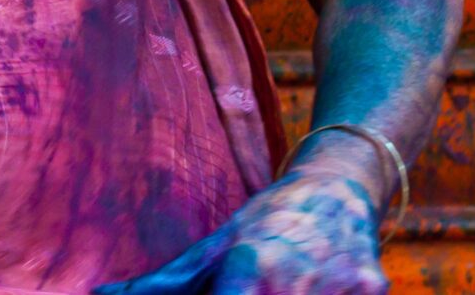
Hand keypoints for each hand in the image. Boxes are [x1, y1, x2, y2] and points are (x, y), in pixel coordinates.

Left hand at [97, 163, 384, 294]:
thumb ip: (165, 282)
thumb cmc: (267, 221)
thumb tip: (99, 294)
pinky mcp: (375, 292)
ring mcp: (344, 291)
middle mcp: (297, 282)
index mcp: (250, 266)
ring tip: (274, 282)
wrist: (341, 189)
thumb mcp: (216, 244)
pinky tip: (309, 286)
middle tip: (239, 290)